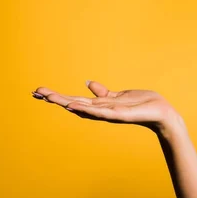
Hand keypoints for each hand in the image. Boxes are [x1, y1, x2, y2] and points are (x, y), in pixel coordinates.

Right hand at [31, 81, 180, 133]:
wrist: (161, 113)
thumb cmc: (142, 105)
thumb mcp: (119, 95)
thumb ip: (102, 92)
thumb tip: (87, 83)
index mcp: (100, 105)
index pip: (74, 100)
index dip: (57, 96)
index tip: (39, 90)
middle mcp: (101, 111)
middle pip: (73, 104)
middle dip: (55, 98)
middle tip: (36, 92)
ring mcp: (109, 114)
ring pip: (83, 108)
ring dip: (66, 102)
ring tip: (49, 97)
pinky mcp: (120, 115)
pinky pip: (101, 113)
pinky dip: (87, 110)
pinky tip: (74, 106)